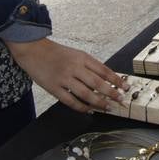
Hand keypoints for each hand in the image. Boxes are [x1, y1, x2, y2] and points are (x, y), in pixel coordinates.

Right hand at [5, 37, 125, 112]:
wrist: (33, 50)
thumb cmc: (56, 53)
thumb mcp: (76, 54)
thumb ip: (89, 66)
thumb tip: (106, 80)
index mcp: (82, 57)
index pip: (104, 70)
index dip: (116, 80)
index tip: (125, 87)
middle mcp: (75, 67)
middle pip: (97, 83)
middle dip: (111, 93)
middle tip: (120, 101)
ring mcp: (64, 78)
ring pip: (86, 94)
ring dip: (99, 102)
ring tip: (107, 107)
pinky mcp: (54, 88)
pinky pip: (70, 101)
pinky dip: (81, 107)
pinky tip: (89, 110)